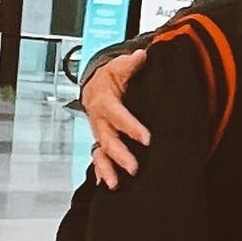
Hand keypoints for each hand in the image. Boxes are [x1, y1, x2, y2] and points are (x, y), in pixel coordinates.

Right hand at [82, 49, 149, 188]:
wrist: (94, 86)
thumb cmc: (109, 78)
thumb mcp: (118, 67)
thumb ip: (130, 64)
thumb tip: (141, 56)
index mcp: (104, 102)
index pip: (119, 116)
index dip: (132, 128)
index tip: (147, 139)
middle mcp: (99, 120)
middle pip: (107, 140)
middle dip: (120, 155)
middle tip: (135, 168)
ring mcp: (98, 133)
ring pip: (100, 153)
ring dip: (107, 169)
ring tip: (116, 184)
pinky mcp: (101, 142)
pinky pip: (98, 160)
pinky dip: (101, 173)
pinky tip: (107, 185)